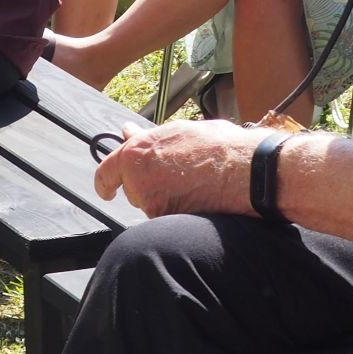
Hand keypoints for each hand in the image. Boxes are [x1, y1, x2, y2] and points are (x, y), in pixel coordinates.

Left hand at [92, 118, 263, 216]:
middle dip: (148, 185)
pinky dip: (179, 212)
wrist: (247, 172)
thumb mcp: (179, 131)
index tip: (108, 189)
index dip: (106, 181)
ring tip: (196, 183)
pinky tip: (200, 198)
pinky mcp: (169, 222)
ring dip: (166, 198)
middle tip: (176, 175)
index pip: (107, 171)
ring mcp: (153, 204)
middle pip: (134, 190)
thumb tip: (127, 133)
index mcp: (137, 152)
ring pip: (152, 205)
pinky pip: (167, 219)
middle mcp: (139, 180)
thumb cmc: (219, 146)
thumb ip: (148, 138)